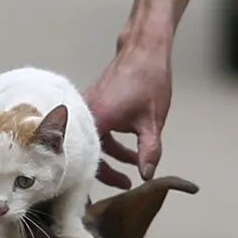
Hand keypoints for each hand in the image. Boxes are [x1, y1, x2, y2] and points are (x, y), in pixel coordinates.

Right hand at [87, 40, 172, 188]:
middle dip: (108, 170)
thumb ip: (149, 152)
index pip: (93, 160)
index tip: (120, 187)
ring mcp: (86, 107)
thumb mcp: (152, 122)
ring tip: (133, 165)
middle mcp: (85, 114)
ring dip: (113, 154)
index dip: (105, 178)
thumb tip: (146, 177)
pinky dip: (109, 140)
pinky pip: (95, 129)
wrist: (144, 49)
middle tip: (125, 183)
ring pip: (94, 140)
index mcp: (97, 120)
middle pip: (90, 152)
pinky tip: (127, 146)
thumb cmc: (149, 81)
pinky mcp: (92, 102)